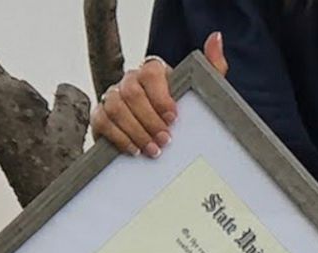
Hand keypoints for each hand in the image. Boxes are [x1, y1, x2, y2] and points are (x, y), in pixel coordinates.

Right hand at [91, 31, 228, 157]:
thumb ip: (213, 66)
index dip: (160, 96)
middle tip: (165, 140)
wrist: (166, 135)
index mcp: (154, 71)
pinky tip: (135, 149)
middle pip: (132, 93)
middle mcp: (131, 80)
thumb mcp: (202, 92)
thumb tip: (216, 38)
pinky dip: (119, 138)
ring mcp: (113, 96)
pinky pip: (102, 121)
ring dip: (136, 131)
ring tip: (153, 149)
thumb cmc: (183, 110)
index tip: (173, 118)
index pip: (151, 73)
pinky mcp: (101, 115)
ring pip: (116, 107)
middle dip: (150, 120)